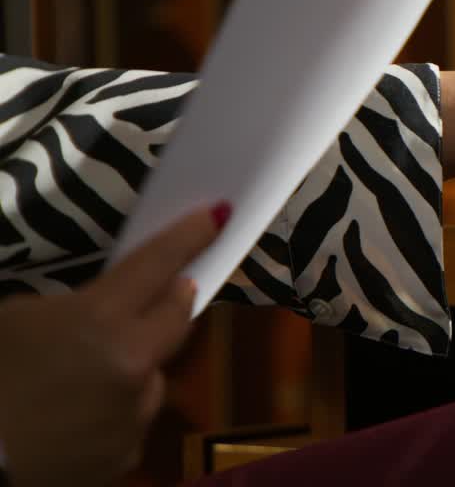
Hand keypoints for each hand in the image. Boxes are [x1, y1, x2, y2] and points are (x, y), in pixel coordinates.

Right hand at [0, 204, 228, 486]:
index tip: (218, 216)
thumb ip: (78, 304)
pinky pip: (132, 421)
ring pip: (154, 376)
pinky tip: (77, 420)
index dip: (189, 236)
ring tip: (88, 377)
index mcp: (101, 320)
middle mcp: (133, 364)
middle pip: (178, 318)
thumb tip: (111, 306)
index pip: (158, 264)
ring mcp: (134, 413)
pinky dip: (114, 415)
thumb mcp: (18, 318)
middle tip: (172, 289)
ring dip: (136, 368)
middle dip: (175, 299)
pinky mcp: (127, 454)